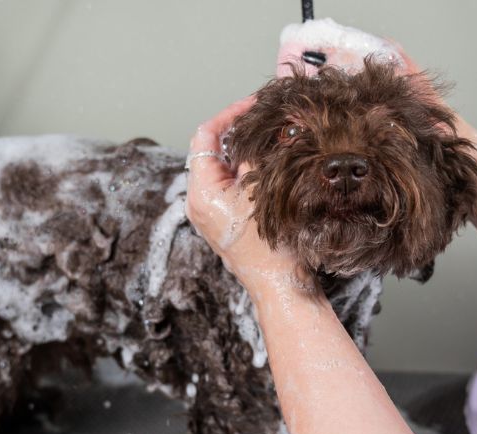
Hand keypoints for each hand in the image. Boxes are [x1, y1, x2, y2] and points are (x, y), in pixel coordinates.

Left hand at [185, 97, 305, 296]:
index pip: (205, 137)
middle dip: (238, 132)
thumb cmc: (271, 246)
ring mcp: (208, 213)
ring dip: (243, 152)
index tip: (253, 106)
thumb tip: (261, 129)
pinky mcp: (220, 220)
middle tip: (264, 120)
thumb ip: (257, 155)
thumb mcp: (263, 190)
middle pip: (211, 151)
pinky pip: (227, 186)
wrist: (278, 284)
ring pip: (221, 168)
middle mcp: (198, 202)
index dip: (229, 115)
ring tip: (269, 138)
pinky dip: (244, 171)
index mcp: (201, 191)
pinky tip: (267, 164)